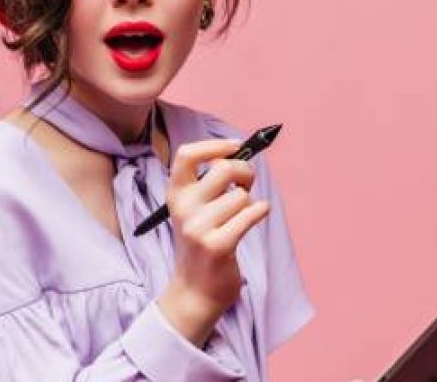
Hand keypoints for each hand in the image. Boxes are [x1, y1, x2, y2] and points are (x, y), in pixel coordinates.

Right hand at [155, 139, 270, 346]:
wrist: (195, 291)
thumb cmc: (203, 243)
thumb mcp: (195, 210)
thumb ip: (210, 183)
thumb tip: (239, 154)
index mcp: (176, 195)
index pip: (186, 155)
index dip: (214, 146)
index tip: (236, 147)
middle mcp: (183, 209)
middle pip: (223, 168)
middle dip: (245, 171)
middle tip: (247, 183)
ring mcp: (198, 228)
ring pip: (241, 195)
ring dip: (250, 202)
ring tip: (241, 216)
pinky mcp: (217, 246)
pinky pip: (251, 214)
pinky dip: (261, 211)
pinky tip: (258, 215)